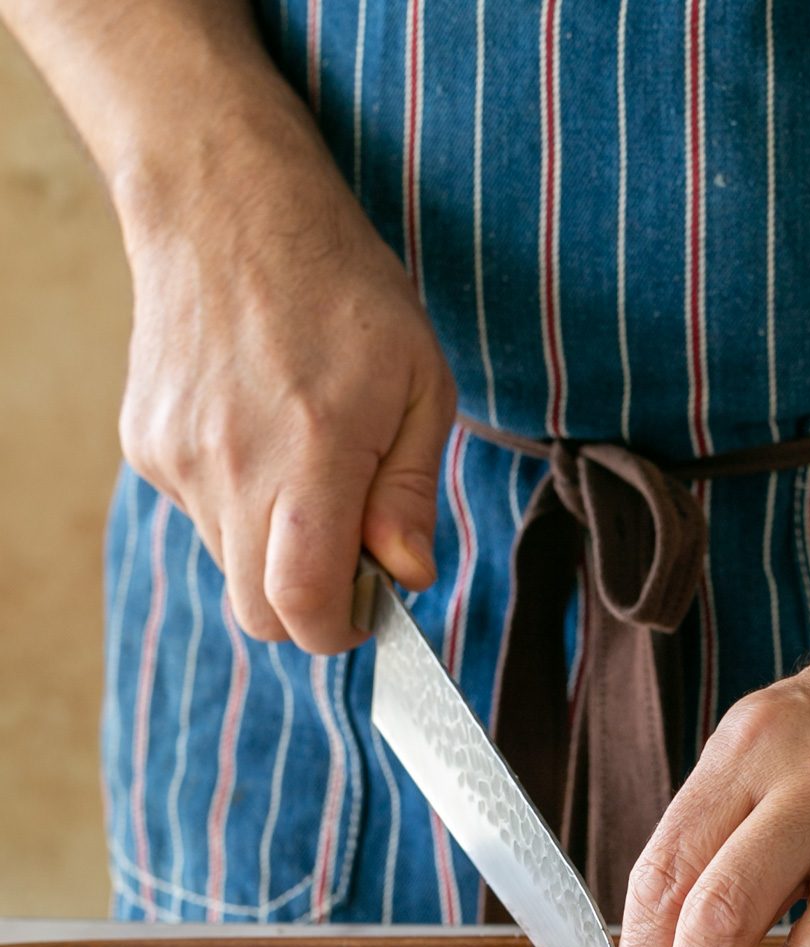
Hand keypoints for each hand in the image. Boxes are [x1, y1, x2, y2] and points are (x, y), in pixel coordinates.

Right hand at [117, 94, 455, 652]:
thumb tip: (408, 576)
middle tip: (350, 552)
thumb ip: (410, 494)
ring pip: (229, 565)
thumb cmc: (345, 289)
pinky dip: (238, 504)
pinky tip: (260, 435)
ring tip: (307, 468)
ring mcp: (176, 460)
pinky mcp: (146, 446)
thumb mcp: (421, 385)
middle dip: (308, 606)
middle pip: (258, 611)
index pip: (300, 606)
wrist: (229, 208)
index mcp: (310, 456)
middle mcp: (229, 469)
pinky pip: (199, 514)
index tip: (367, 611)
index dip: (338, 631)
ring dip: (275, 549)